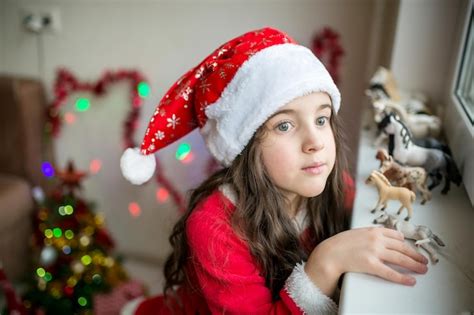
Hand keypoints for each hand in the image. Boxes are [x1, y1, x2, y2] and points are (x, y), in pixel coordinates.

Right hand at [304, 227, 427, 295]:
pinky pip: (390, 272)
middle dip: (416, 255)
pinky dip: (402, 277)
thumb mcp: (359, 233)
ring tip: (422, 269)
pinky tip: (410, 280)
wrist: (330, 253)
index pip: (397, 236)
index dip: (407, 244)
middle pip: (402, 248)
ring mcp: (375, 252)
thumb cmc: (341, 244)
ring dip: (414, 265)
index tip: (412, 248)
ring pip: (400, 259)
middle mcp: (377, 240)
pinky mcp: (371, 265)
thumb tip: (385, 238)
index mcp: (374, 230)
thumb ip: (372, 234)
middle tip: (424, 260)